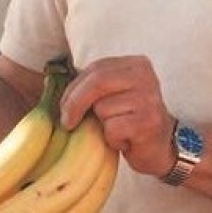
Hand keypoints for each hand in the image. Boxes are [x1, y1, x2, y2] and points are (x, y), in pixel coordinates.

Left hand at [60, 55, 175, 178]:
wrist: (162, 148)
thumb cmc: (130, 121)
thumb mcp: (113, 95)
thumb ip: (91, 85)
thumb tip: (48, 82)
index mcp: (136, 64)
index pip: (95, 69)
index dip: (73, 89)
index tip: (64, 108)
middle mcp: (145, 77)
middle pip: (96, 83)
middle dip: (75, 104)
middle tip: (67, 123)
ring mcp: (149, 99)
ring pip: (103, 108)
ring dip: (101, 126)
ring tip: (116, 131)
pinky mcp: (148, 123)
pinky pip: (112, 129)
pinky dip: (112, 140)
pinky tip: (125, 141)